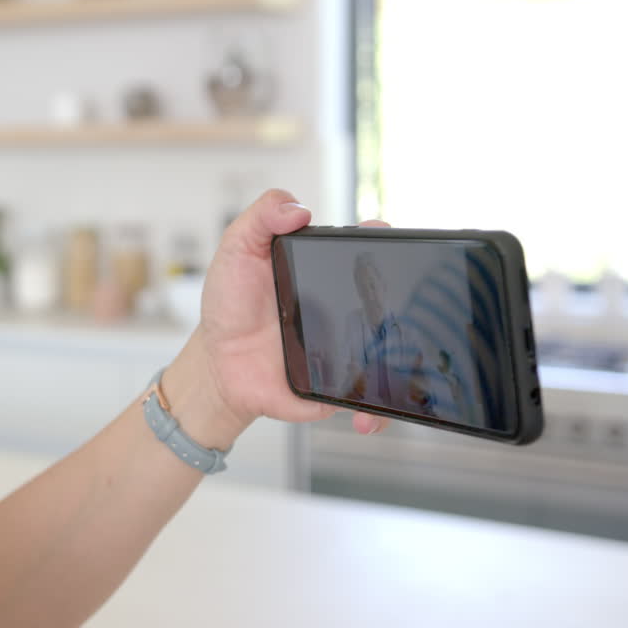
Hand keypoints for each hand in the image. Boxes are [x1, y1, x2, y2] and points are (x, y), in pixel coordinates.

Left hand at [192, 189, 387, 435]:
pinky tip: (364, 419)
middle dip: (408, 298)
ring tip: (398, 363)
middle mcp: (346, 306)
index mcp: (325, 271)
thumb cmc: (231, 305)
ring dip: (407, 361)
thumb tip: (297, 207)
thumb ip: (260, 218)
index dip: (384, 242)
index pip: (368, 252)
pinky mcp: (342, 387)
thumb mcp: (236, 251)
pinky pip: (372, 403)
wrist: (219, 364)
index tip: (381, 235)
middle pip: (393, 299)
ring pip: (396, 352)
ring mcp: (349, 347)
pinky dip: (376, 414)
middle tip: (399, 297)